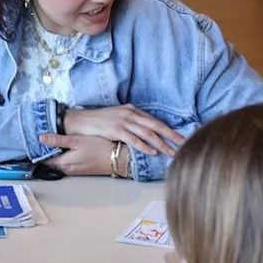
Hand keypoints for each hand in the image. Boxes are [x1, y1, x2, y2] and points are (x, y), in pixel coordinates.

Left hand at [39, 133, 120, 176]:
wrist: (119, 159)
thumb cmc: (100, 148)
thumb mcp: (77, 141)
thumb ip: (58, 140)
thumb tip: (41, 138)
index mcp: (64, 163)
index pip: (44, 159)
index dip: (38, 150)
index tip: (34, 141)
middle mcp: (68, 169)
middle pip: (51, 161)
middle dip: (47, 152)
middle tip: (43, 139)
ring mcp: (76, 171)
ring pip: (60, 162)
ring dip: (56, 154)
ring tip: (54, 141)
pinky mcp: (83, 169)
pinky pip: (69, 163)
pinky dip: (66, 156)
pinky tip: (69, 148)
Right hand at [63, 106, 183, 157]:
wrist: (78, 120)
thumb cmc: (97, 122)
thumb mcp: (117, 118)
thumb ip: (131, 123)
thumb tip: (143, 134)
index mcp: (132, 110)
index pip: (155, 121)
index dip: (170, 130)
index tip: (181, 138)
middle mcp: (130, 114)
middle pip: (156, 126)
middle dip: (172, 136)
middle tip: (185, 144)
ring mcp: (123, 121)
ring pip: (148, 133)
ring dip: (162, 144)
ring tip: (172, 152)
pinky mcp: (116, 129)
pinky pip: (134, 139)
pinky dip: (144, 145)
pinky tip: (153, 152)